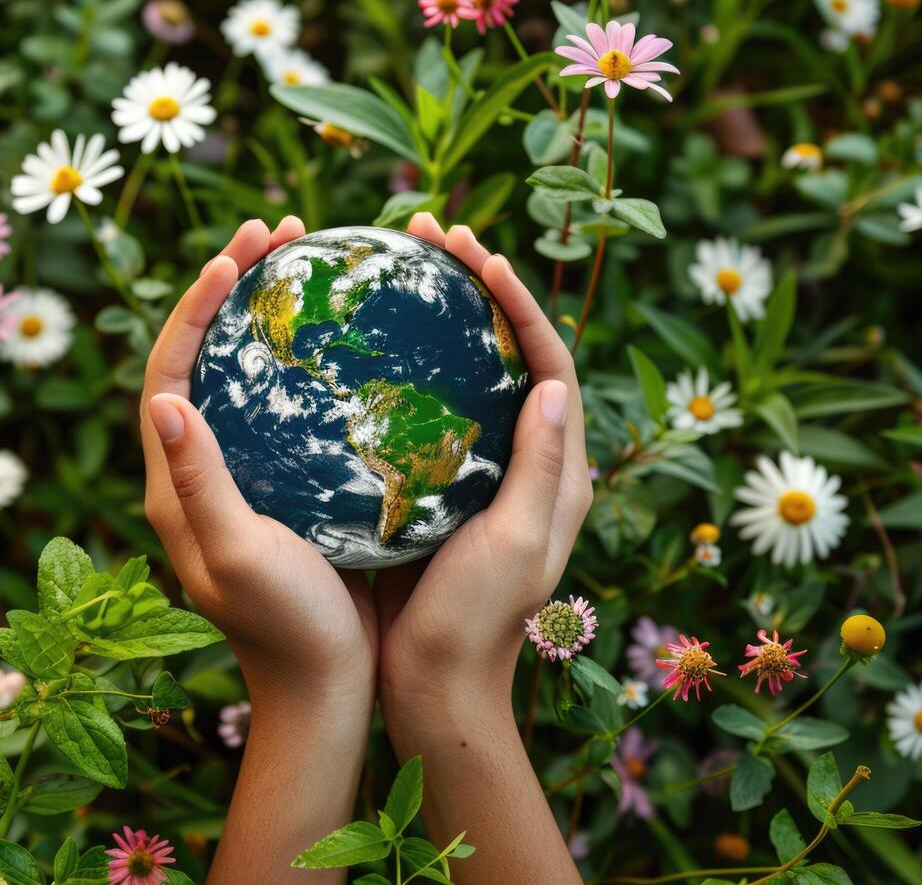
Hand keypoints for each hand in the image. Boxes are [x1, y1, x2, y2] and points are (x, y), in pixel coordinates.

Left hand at [140, 215, 377, 706]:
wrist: (327, 688)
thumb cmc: (286, 627)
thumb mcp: (236, 555)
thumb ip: (197, 480)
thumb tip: (161, 396)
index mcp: (172, 483)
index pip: (167, 369)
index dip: (193, 304)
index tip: (237, 252)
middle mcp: (198, 471)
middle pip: (203, 356)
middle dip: (230, 284)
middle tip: (279, 229)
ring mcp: (245, 475)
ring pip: (246, 373)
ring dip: (268, 312)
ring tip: (311, 261)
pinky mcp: (286, 485)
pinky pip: (286, 403)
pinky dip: (307, 359)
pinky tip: (352, 340)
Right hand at [376, 212, 592, 713]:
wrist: (432, 688)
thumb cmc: (475, 623)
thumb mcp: (517, 543)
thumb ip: (539, 465)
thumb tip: (549, 380)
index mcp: (558, 473)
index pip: (549, 363)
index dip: (520, 303)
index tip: (479, 253)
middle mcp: (524, 464)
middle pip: (509, 354)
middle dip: (479, 288)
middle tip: (431, 234)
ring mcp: (477, 474)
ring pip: (465, 375)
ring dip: (440, 318)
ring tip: (401, 266)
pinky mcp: (434, 489)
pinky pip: (424, 411)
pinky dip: (402, 368)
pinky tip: (363, 347)